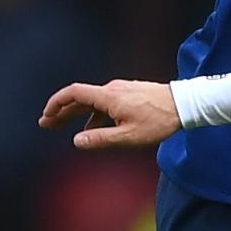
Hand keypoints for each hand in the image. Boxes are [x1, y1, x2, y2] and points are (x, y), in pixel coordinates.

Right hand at [39, 80, 179, 149]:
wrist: (184, 105)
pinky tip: (91, 128)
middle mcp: (112, 89)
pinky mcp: (129, 94)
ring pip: (92, 101)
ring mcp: (121, 90)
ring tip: (63, 127)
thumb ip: (100, 139)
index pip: (73, 94)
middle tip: (45, 124)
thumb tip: (76, 141)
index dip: (56, 103)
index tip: (46, 116)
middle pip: (79, 98)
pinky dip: (92, 115)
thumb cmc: (158, 122)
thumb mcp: (128, 137)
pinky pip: (104, 103)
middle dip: (60, 111)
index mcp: (108, 97)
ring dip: (75, 114)